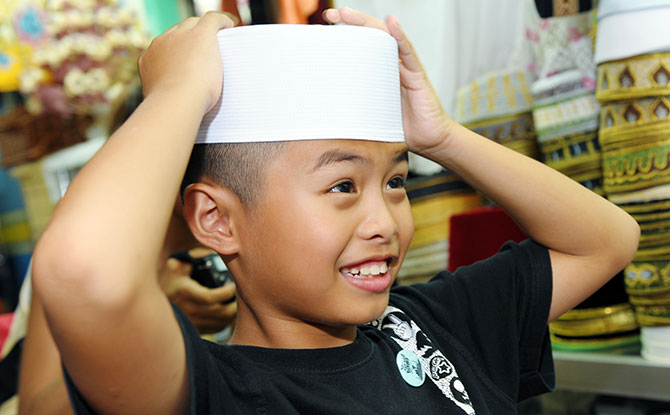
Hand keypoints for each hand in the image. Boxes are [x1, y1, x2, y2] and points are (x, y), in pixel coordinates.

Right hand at [138, 11, 235, 114]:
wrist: (176, 102)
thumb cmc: (172, 110)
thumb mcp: (162, 102)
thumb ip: (166, 98)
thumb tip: (175, 105)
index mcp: (149, 60)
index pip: (164, 48)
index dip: (176, 52)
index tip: (187, 61)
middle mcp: (161, 44)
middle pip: (177, 32)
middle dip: (188, 38)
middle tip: (204, 50)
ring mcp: (179, 37)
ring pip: (193, 24)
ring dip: (204, 30)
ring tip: (219, 39)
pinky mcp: (200, 34)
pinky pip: (211, 19)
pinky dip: (221, 22)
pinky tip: (230, 26)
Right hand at [159, 257, 236, 334]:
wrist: (152, 305)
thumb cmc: (167, 281)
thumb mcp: (175, 265)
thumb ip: (194, 257)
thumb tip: (213, 253)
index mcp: (185, 292)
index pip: (210, 297)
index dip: (226, 292)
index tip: (233, 285)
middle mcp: (189, 310)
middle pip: (221, 313)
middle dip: (234, 305)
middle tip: (239, 295)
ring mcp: (191, 322)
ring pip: (221, 323)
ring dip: (231, 314)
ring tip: (234, 303)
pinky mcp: (194, 331)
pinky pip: (215, 330)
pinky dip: (224, 322)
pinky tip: (225, 312)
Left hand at [323, 8, 455, 157]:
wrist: (430, 140)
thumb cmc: (402, 129)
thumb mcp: (371, 115)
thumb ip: (355, 107)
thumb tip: (326, 112)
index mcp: (379, 73)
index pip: (360, 46)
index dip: (343, 35)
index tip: (323, 26)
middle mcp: (392, 65)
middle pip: (371, 35)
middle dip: (351, 21)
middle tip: (331, 13)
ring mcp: (405, 68)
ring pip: (386, 38)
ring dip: (368, 23)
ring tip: (349, 13)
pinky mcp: (418, 76)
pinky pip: (408, 53)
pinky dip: (400, 37)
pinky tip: (391, 24)